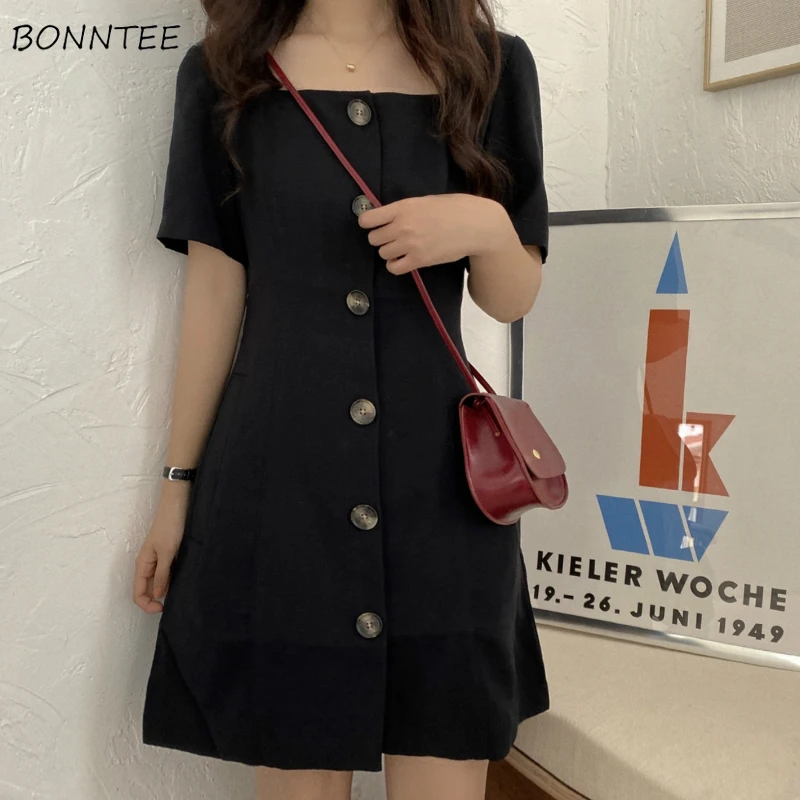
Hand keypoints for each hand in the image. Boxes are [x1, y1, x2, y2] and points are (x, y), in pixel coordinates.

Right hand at [133, 481, 190, 613]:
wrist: (178, 504)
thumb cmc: (171, 525)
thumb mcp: (167, 552)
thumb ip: (162, 574)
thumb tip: (157, 595)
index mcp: (142, 564)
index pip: (138, 593)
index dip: (147, 604)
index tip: (162, 608)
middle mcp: (147, 563)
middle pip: (146, 590)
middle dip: (156, 600)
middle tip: (173, 603)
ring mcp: (157, 559)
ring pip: (157, 582)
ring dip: (165, 590)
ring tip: (179, 593)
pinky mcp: (168, 553)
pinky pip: (166, 573)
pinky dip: (171, 580)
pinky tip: (182, 580)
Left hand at [357, 193, 510, 274]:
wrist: (475, 224)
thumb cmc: (454, 208)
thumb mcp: (425, 201)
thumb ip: (405, 210)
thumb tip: (388, 217)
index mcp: (403, 207)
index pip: (368, 219)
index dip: (368, 223)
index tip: (375, 225)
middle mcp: (402, 226)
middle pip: (373, 239)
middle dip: (381, 238)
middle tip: (393, 237)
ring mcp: (410, 244)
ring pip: (383, 253)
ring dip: (390, 252)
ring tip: (402, 248)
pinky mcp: (419, 260)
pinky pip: (393, 268)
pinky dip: (395, 265)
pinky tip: (404, 259)